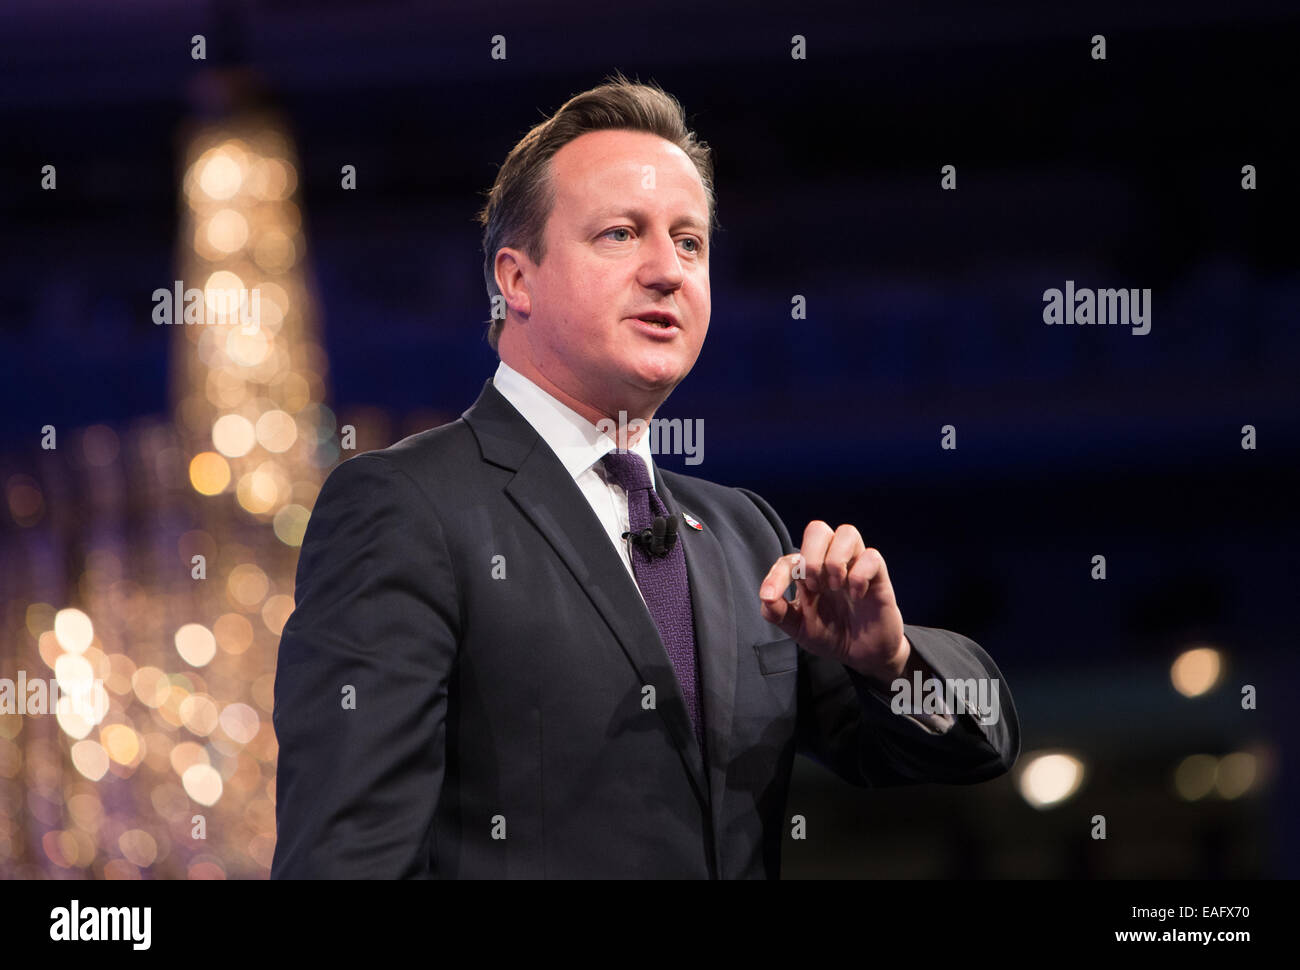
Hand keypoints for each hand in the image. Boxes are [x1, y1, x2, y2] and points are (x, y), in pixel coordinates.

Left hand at [758, 521, 908, 683]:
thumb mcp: (799, 628)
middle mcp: (830, 563)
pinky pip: (872, 556)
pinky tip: (856, 595)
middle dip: (811, 556)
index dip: (776, 574)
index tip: (771, 596)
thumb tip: (766, 597)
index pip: (789, 558)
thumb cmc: (831, 635)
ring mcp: (855, 566)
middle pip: (817, 529)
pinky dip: (860, 575)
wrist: (862, 656)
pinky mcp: (878, 576)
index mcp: (808, 573)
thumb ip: (778, 613)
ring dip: (835, 560)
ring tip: (836, 586)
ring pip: (847, 532)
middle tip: (815, 586)